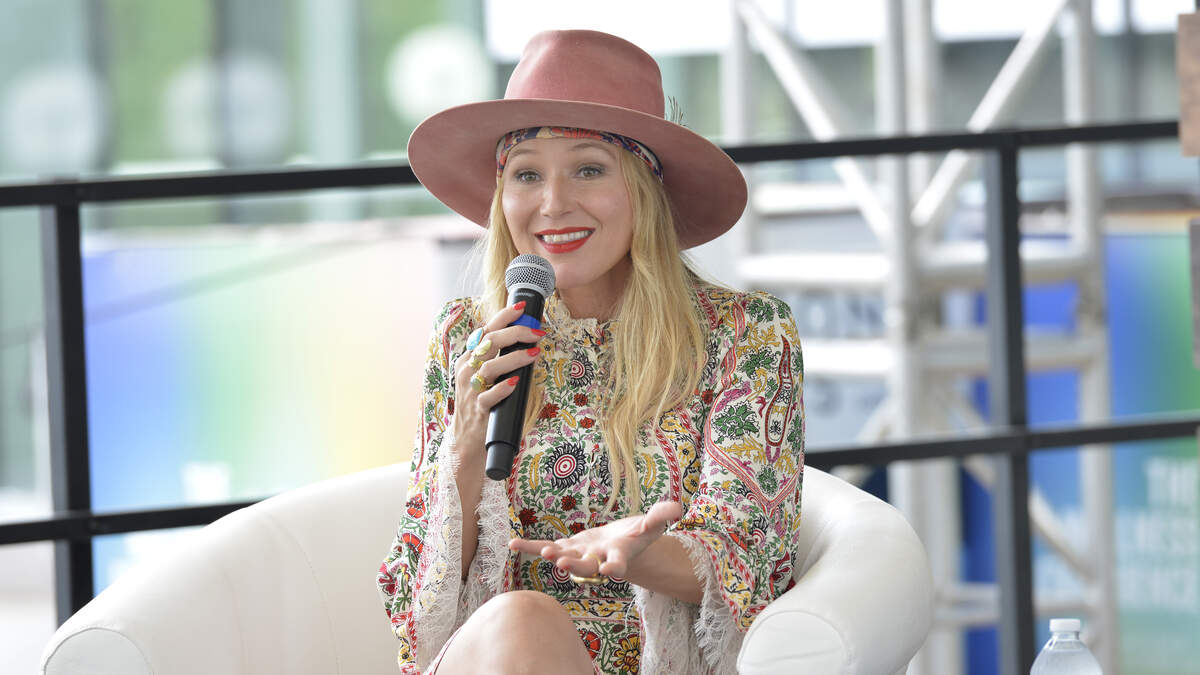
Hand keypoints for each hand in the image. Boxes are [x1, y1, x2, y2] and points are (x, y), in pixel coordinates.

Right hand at [450, 301, 544, 483]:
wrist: (466, 439)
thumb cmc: (482, 403)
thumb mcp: (485, 376)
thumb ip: (500, 359)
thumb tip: (529, 342)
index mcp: (469, 358)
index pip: (485, 330)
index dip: (503, 316)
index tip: (521, 307)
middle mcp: (467, 370)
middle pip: (489, 343)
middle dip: (515, 333)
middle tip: (537, 333)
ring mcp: (471, 390)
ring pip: (490, 367)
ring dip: (515, 358)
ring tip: (534, 353)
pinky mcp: (478, 410)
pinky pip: (488, 396)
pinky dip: (503, 388)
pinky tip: (516, 382)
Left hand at [507, 501, 683, 579]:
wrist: (621, 546)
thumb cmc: (639, 534)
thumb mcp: (652, 524)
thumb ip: (662, 516)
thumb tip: (678, 507)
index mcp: (619, 555)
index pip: (618, 564)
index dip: (615, 568)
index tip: (611, 571)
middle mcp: (597, 560)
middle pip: (586, 566)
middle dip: (575, 565)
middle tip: (562, 564)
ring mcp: (579, 556)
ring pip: (564, 558)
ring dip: (552, 555)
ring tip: (542, 551)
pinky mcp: (566, 548)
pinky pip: (545, 548)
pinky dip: (528, 548)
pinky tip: (512, 544)